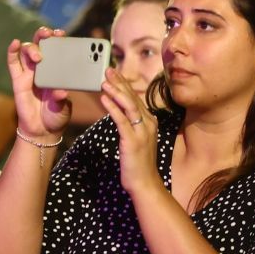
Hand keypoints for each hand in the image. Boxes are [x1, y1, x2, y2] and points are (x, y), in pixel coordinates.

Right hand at [6, 27, 71, 137]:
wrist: (42, 131)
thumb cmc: (56, 116)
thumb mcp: (63, 108)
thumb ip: (61, 99)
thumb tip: (61, 92)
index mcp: (57, 70)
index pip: (57, 48)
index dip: (58, 39)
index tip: (61, 34)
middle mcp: (43, 68)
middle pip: (41, 45)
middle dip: (43, 36)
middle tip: (49, 34)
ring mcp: (30, 73)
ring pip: (27, 51)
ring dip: (32, 48)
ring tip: (38, 56)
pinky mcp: (18, 81)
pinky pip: (13, 63)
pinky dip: (12, 52)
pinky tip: (15, 43)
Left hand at [99, 67, 160, 199]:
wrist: (145, 183)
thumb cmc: (139, 163)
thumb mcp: (138, 140)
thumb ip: (133, 125)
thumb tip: (122, 113)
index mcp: (150, 122)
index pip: (136, 98)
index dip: (125, 84)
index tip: (115, 73)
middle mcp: (148, 123)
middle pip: (132, 98)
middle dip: (120, 82)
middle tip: (108, 69)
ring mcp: (142, 131)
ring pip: (129, 105)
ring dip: (116, 91)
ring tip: (104, 81)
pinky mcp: (132, 140)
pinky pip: (121, 120)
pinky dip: (112, 107)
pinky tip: (104, 99)